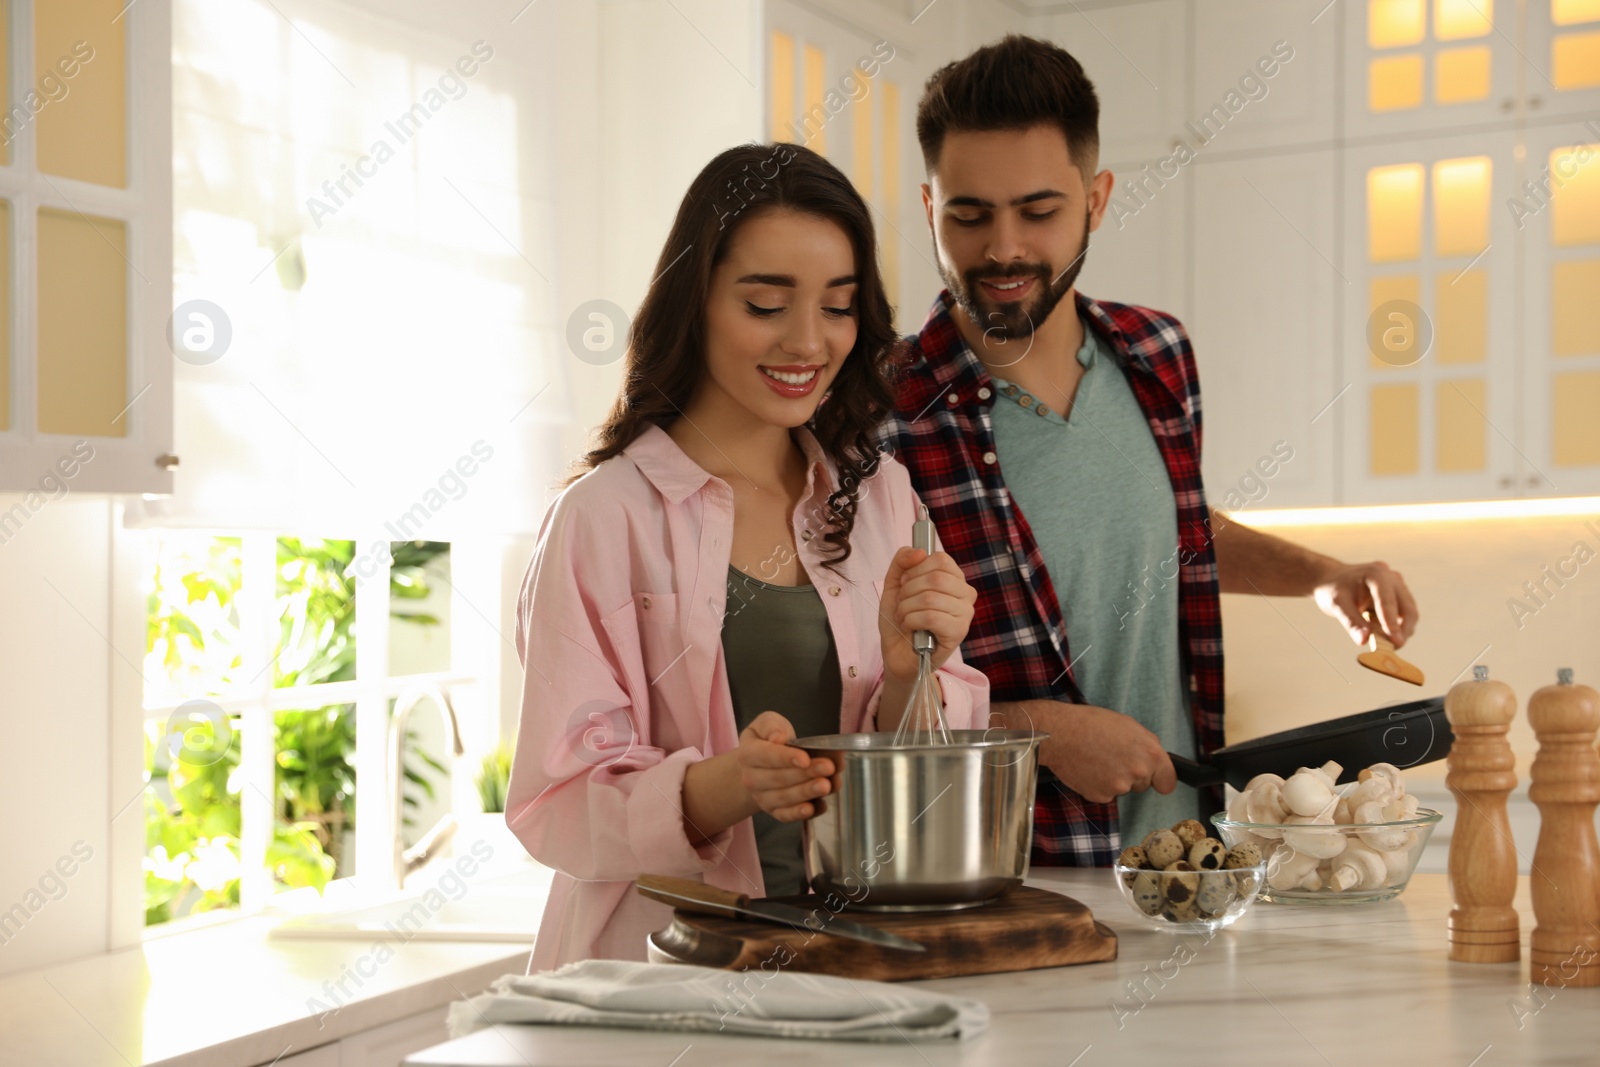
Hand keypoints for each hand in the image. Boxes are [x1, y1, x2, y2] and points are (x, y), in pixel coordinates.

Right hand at [733, 711, 833, 821]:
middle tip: (828, 767)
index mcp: (748, 754)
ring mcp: (762, 797)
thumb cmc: (767, 740)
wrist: (758, 765)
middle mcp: (751, 779)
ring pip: (785, 798)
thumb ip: (771, 726)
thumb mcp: (766, 723)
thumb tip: (778, 738)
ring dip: (807, 792)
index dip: (786, 758)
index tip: (805, 759)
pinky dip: (800, 813)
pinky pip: (786, 815)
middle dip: (806, 774)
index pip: (766, 756)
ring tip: (827, 785)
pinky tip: (815, 807)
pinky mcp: (774, 811)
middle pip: (779, 778)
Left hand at [878, 546, 976, 683]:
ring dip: (906, 608)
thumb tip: (920, 551)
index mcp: (954, 578)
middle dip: (908, 590)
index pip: (940, 559)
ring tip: (903, 617)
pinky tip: (910, 627)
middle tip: (902, 603)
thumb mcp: (895, 583)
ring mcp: (965, 614)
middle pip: (936, 578)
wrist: (897, 652)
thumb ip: (903, 560)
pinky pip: (932, 617)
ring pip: (931, 598)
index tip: (904, 582)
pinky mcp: (958, 633)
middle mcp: (965, 594)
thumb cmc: (900, 617)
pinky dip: (911, 620)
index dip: (915, 569)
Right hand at [1004, 701, 1175, 803]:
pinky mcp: (1101, 796)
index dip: (1161, 779)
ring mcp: (1119, 787)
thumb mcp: (1128, 725)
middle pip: (1143, 784)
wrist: (1059, 733)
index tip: (1156, 780)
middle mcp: (1138, 773)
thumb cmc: (1091, 723)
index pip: (1168, 781)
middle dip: (1131, 774)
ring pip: (1122, 788)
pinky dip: (1097, 784)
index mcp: (1150, 753)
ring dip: (1113, 779)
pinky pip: (1104, 793)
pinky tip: (1088, 768)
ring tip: (1096, 759)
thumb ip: (1146, 745)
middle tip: (1112, 756)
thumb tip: (1153, 759)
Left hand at [1313, 560, 1418, 648]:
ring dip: (1402, 630)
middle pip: (1407, 608)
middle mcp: (1391, 577)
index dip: (1392, 622)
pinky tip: (1384, 634)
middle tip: (1393, 649)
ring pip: (1409, 613)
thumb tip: (1364, 640)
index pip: (1387, 601)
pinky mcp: (1399, 595)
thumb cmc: (1333, 589)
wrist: (1333, 579)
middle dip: (1402, 630)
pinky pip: (1405, 614)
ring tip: (1386, 643)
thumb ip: (1351, 622)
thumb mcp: (1336, 604)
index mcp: (1375, 574)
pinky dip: (1398, 627)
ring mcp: (1398, 585)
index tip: (1396, 641)